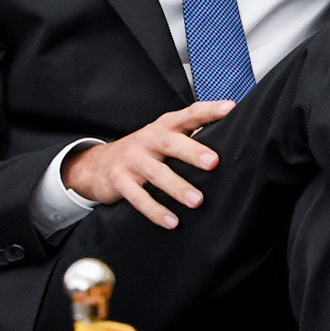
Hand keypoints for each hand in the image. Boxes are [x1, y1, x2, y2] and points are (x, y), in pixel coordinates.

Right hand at [62, 99, 236, 230]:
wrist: (98, 163)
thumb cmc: (144, 151)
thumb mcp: (164, 137)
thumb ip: (190, 136)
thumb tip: (230, 138)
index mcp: (165, 126)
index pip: (189, 114)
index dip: (210, 110)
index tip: (230, 109)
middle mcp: (149, 139)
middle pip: (171, 143)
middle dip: (193, 151)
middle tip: (213, 162)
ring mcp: (133, 160)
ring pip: (157, 173)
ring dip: (178, 188)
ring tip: (197, 201)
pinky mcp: (120, 180)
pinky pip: (138, 197)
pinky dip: (155, 210)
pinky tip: (172, 221)